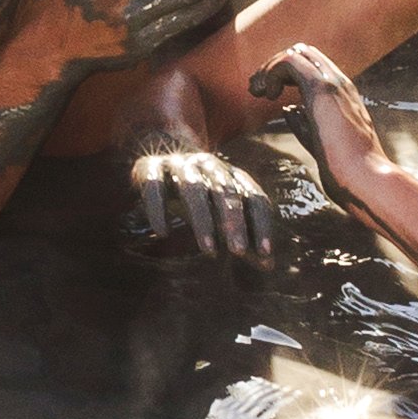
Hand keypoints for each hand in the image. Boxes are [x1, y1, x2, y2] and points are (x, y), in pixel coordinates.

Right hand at [133, 142, 274, 260]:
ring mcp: (178, 163)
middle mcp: (208, 164)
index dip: (261, 224)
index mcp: (231, 174)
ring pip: (193, 188)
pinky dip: (158, 209)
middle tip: (238, 252)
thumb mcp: (220, 210)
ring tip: (209, 250)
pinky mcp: (149, 166)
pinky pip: (155, 186)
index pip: (254, 197)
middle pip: (226, 191)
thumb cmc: (199, 192)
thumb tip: (268, 266)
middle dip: (234, 222)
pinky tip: (163, 233)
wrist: (160, 152)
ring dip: (203, 220)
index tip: (266, 253)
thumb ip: (243, 234)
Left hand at [251, 44, 389, 202]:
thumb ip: (304, 123)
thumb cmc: (346, 169)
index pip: (312, 66)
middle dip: (274, 66)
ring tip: (257, 91)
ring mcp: (334, 83)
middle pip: (302, 53)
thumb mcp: (319, 141)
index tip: (266, 95)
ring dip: (269, 68)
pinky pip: (290, 61)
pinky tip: (268, 95)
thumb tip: (288, 110)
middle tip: (257, 89)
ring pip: (295, 52)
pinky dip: (271, 72)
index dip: (284, 74)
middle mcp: (340, 83)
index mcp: (342, 95)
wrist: (365, 179)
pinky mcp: (323, 88)